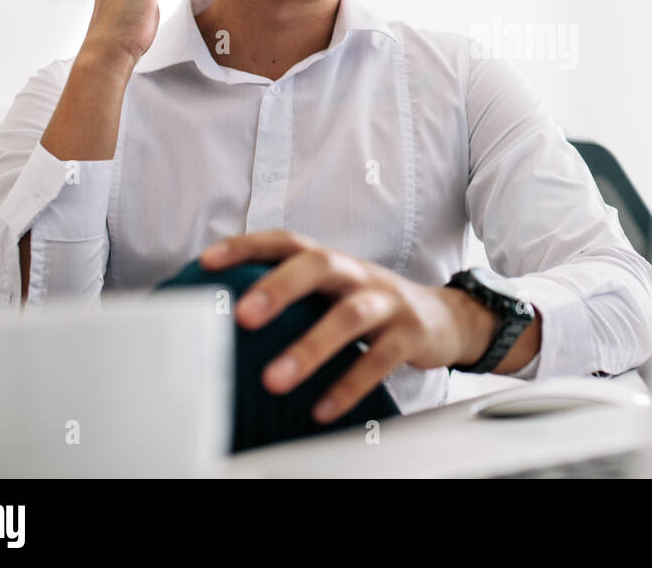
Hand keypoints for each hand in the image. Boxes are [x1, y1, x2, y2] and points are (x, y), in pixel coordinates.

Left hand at [198, 230, 491, 423]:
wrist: (444, 319)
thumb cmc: (373, 306)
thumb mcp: (334, 292)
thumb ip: (292, 296)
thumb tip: (223, 316)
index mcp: (333, 261)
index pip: (287, 242)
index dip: (248, 247)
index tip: (207, 263)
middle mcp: (358, 274)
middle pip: (319, 265)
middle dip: (279, 288)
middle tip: (243, 316)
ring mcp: (386, 301)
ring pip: (350, 316)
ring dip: (310, 347)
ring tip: (275, 380)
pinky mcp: (410, 334)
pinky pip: (380, 359)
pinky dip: (350, 384)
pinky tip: (323, 408)